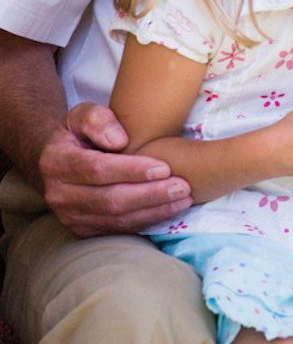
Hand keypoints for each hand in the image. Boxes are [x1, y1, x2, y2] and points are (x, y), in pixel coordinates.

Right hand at [39, 102, 192, 236]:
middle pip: (110, 199)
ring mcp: (69, 215)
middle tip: (182, 187)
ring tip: (183, 199)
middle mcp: (59, 194)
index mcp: (57, 162)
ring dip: (153, 211)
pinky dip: (146, 220)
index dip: (132, 171)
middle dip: (150, 195)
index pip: (97, 169)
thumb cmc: (79, 133)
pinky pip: (118, 228)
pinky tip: (170, 209)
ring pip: (116, 219)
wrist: (58, 160)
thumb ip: (99, 120)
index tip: (164, 167)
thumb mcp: (83, 115)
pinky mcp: (83, 229)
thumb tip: (118, 141)